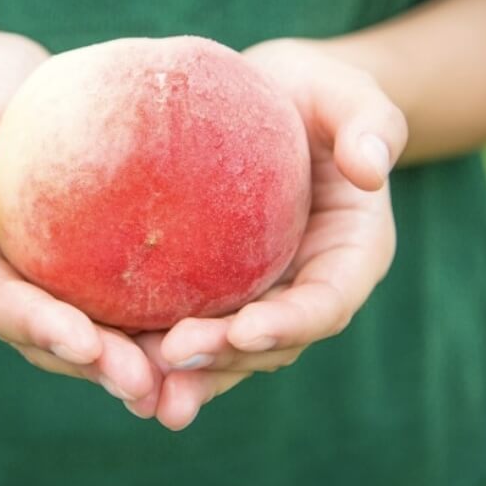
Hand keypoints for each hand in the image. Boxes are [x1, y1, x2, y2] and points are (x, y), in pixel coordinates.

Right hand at [0, 34, 160, 415]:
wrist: (13, 91)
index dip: (40, 327)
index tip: (84, 341)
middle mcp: (5, 291)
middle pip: (51, 339)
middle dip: (97, 366)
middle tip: (146, 385)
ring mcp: (50, 288)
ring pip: (95, 336)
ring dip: (135, 365)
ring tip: (183, 383)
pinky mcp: (89, 274)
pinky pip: (126, 305)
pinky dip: (161, 325)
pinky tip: (209, 336)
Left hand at [137, 38, 408, 430]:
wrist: (269, 98)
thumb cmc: (314, 90)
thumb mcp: (346, 90)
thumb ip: (371, 122)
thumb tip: (371, 167)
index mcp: (350, 254)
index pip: (326, 302)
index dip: (289, 324)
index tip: (244, 330)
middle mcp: (305, 286)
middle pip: (271, 343)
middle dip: (226, 360)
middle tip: (171, 359)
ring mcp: (260, 292)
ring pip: (228, 350)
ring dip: (189, 376)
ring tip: (141, 394)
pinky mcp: (216, 286)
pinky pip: (190, 322)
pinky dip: (157, 349)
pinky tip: (114, 360)